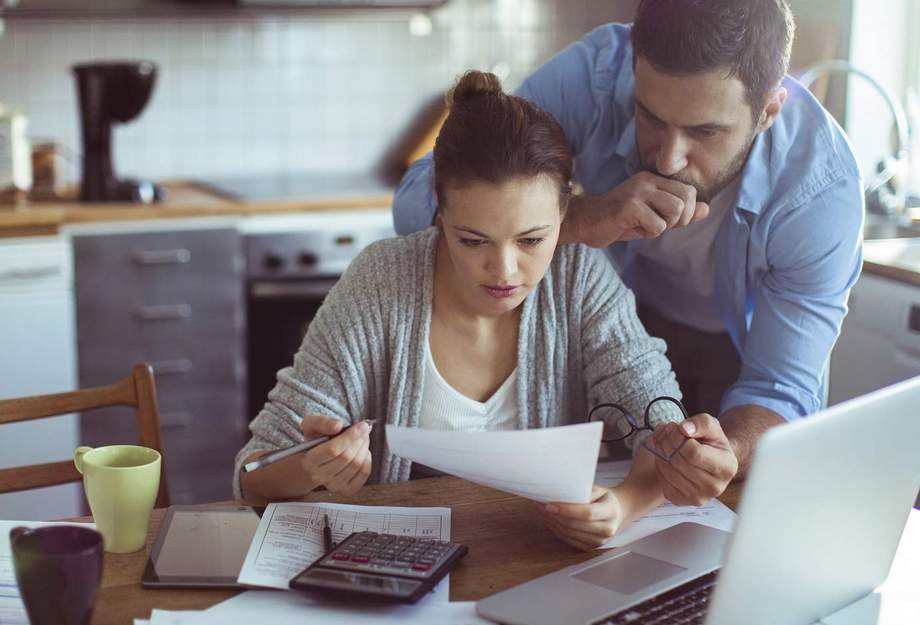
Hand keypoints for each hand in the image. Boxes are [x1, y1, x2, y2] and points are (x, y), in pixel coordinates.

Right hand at [298, 415, 371, 495]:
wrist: (314, 460)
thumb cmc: (315, 441)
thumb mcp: (311, 426)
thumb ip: (322, 422)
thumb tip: (337, 426)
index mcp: (308, 460)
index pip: (332, 450)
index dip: (350, 436)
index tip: (362, 425)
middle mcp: (318, 476)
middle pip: (347, 457)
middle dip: (359, 440)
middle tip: (365, 429)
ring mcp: (333, 486)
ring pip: (356, 465)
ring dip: (364, 447)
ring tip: (363, 438)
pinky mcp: (346, 490)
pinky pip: (363, 474)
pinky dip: (367, 460)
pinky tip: (363, 451)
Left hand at [538, 486, 627, 550]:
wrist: (619, 513)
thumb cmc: (605, 498)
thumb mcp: (598, 489)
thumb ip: (582, 491)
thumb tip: (557, 491)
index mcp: (610, 511)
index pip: (587, 513)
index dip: (566, 510)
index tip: (549, 505)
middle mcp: (607, 530)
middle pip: (575, 525)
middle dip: (554, 516)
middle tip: (539, 505)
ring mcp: (599, 542)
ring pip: (569, 534)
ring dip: (552, 523)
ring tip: (540, 510)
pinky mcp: (590, 547)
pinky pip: (569, 540)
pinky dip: (556, 530)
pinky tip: (548, 520)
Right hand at [566, 171, 709, 246]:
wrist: (583, 222)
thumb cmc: (618, 221)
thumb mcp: (652, 216)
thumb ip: (678, 213)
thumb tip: (706, 209)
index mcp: (653, 179)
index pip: (689, 191)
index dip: (686, 212)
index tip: (667, 221)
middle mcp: (647, 181)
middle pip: (686, 199)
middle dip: (678, 220)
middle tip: (658, 226)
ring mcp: (638, 192)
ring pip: (675, 210)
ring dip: (663, 226)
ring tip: (644, 226)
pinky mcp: (630, 206)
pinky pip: (657, 225)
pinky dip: (648, 234)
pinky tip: (632, 229)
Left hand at [648, 414, 737, 505]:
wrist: (710, 461)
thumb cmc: (711, 443)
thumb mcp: (712, 427)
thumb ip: (701, 423)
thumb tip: (685, 429)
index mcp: (726, 467)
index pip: (694, 453)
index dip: (679, 437)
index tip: (676, 427)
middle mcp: (715, 487)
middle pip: (679, 462)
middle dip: (667, 442)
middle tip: (665, 431)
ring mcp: (698, 497)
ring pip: (668, 472)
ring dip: (660, 452)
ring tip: (664, 441)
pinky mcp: (682, 501)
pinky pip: (663, 482)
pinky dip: (660, 466)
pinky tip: (665, 456)